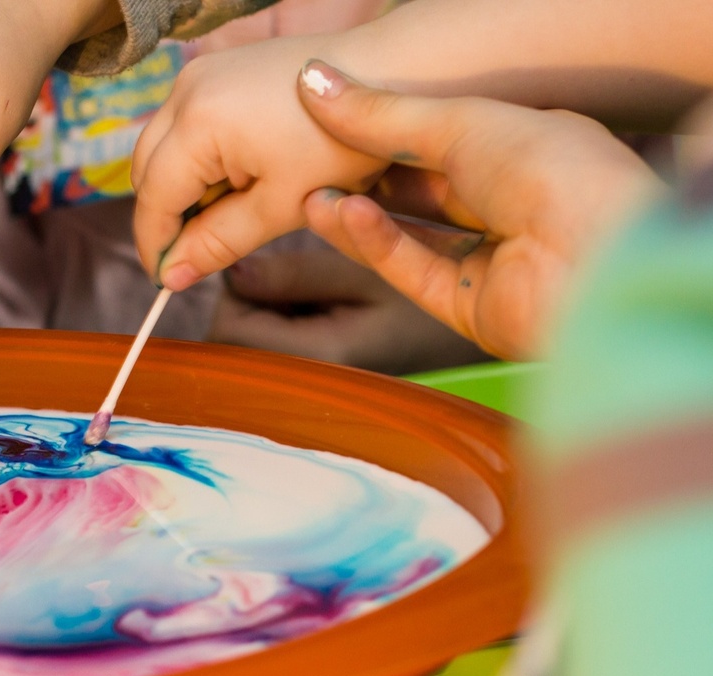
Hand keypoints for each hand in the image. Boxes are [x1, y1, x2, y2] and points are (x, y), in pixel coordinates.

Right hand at [130, 36, 386, 292]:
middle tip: (199, 250)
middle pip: (145, 170)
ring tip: (228, 210)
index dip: (156, 246)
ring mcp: (200, 72)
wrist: (388, 72)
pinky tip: (238, 175)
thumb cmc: (342, 142)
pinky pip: (185, 122)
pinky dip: (197, 157)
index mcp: (199, 124)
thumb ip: (218, 242)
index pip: (153, 199)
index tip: (168, 281)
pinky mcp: (216, 68)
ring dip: (182, 185)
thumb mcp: (280, 206)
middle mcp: (186, 89)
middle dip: (165, 215)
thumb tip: (172, 277)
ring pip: (162, 146)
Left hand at [209, 231, 487, 374]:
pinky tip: (319, 301)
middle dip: (246, 300)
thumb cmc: (433, 282)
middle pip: (233, 340)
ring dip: (264, 307)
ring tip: (311, 281)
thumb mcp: (366, 267)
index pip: (232, 330)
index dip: (235, 290)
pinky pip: (274, 344)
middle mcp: (306, 382)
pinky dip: (282, 317)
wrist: (481, 318)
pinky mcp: (316, 372)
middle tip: (288, 265)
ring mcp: (310, 383)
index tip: (262, 256)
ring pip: (250, 341)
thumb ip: (295, 275)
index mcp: (317, 359)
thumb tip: (231, 274)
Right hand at [295, 61, 660, 359]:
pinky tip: (342, 218)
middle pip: (427, 189)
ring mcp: (498, 260)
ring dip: (361, 217)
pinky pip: (415, 271)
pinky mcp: (475, 309)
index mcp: (532, 148)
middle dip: (368, 177)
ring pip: (413, 234)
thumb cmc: (554, 171)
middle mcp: (517, 205)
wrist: (600, 260)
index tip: (334, 117)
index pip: (449, 135)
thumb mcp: (462, 123)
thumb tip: (311, 80)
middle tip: (311, 163)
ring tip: (309, 197)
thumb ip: (382, 113)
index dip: (391, 128)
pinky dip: (378, 245)